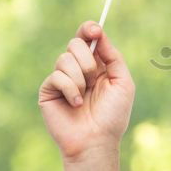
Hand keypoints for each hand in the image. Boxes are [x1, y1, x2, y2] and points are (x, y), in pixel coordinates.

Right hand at [39, 22, 135, 159]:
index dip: (89, 29)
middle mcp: (78, 68)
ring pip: (65, 58)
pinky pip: (57, 76)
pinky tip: (76, 104)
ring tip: (85, 97)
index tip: (95, 30)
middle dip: (88, 60)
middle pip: (75, 43)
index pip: (88, 38)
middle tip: (94, 80)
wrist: (96, 140)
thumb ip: (113, 56)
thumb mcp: (122, 82)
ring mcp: (62, 78)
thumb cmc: (113, 115)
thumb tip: (99, 33)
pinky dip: (71, 89)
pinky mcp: (48, 90)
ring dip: (81, 78)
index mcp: (97, 64)